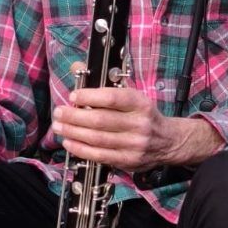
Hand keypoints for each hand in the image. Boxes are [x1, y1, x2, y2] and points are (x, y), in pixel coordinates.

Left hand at [52, 86, 222, 170]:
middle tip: (59, 112)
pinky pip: (99, 155)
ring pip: (97, 139)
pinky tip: (69, 142)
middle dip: (74, 116)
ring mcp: (134, 144)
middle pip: (101, 120)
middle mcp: (139, 124)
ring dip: (73, 132)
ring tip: (59, 127)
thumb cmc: (144, 116)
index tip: (74, 96)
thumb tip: (76, 66)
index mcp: (141, 104)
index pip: (112, 98)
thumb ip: (104, 84)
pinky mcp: (128, 161)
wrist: (169, 142)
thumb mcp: (132, 97)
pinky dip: (81, 149)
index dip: (89, 97)